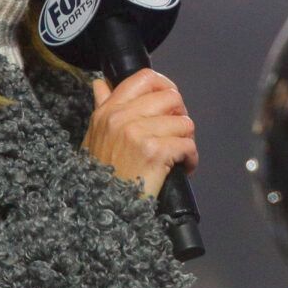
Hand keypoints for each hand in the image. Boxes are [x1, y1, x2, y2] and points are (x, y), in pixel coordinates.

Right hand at [84, 69, 197, 197]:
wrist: (103, 208)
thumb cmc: (103, 173)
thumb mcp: (96, 137)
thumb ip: (102, 107)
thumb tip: (100, 83)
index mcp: (108, 110)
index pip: (144, 78)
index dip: (165, 87)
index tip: (170, 105)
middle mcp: (121, 117)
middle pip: (171, 98)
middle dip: (180, 116)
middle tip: (176, 135)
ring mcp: (137, 133)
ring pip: (184, 122)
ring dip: (186, 140)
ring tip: (177, 156)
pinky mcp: (154, 151)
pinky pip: (188, 144)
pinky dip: (191, 159)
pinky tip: (182, 167)